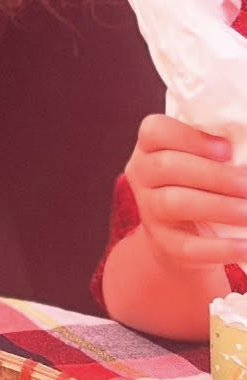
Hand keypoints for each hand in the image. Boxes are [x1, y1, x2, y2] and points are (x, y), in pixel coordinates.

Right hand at [124, 114, 246, 269]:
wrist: (182, 233)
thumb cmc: (199, 185)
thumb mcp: (198, 161)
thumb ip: (215, 152)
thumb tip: (245, 151)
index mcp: (150, 147)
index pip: (155, 131)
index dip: (190, 137)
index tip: (227, 149)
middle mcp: (142, 175)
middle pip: (168, 166)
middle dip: (215, 175)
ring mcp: (149, 210)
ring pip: (175, 203)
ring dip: (219, 207)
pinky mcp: (164, 243)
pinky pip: (189, 246)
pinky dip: (221, 247)